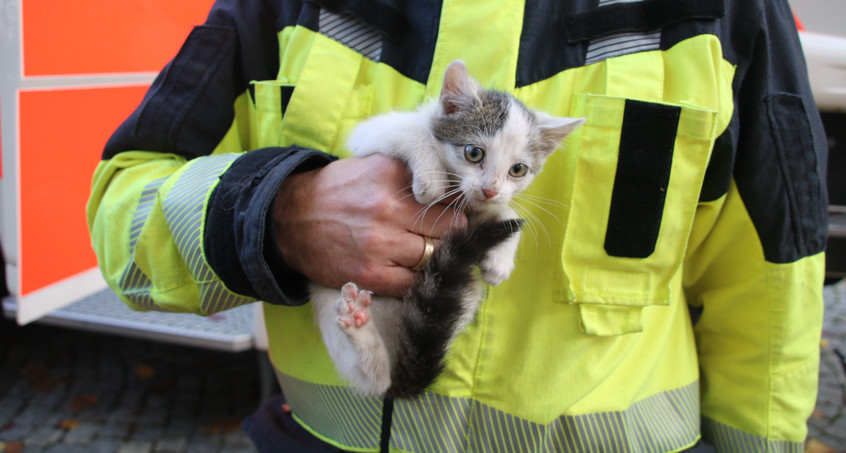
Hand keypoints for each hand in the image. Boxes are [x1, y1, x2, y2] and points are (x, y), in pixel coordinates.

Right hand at [273, 154, 466, 296]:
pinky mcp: (368, 274)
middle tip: (450, 237)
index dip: (457, 207)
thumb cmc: (337, 191)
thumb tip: (454, 187)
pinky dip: (417, 279)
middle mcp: (387, 208)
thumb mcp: (373, 166)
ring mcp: (378, 244)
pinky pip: (412, 283)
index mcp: (391, 175)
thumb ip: (410, 172)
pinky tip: (410, 270)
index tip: (460, 214)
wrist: (288, 219)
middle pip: (449, 227)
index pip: (447, 195)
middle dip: (453, 233)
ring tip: (428, 252)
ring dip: (435, 257)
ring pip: (434, 255)